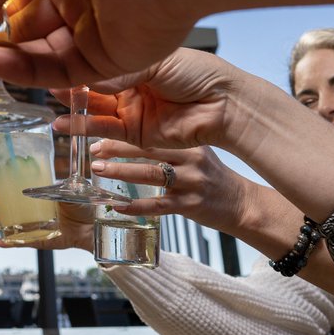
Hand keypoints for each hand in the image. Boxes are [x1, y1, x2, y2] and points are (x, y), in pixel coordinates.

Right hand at [0, 186, 91, 250]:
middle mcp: (29, 209)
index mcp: (34, 194)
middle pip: (4, 207)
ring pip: (8, 224)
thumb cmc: (82, 205)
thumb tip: (51, 187)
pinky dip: (8, 243)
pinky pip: (20, 242)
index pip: (10, 189)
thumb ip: (59, 188)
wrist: (91, 226)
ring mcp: (31, 225)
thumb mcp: (70, 192)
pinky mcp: (37, 240)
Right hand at [53, 48, 264, 152]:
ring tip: (48, 103)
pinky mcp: (135, 132)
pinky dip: (83, 128)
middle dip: (66, 81)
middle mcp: (129, 84)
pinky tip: (65, 124)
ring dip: (70, 107)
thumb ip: (117, 72)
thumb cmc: (198, 73)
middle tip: (39, 77)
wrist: (224, 106)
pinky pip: (104, 130)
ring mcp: (131, 108)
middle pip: (90, 84)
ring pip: (93, 108)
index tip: (48, 54)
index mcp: (133, 59)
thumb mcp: (153, 62)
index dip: (74, 58)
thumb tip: (84, 75)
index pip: (96, 58)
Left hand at [88, 140, 258, 236]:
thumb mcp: (196, 149)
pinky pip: (159, 206)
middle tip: (93, 149)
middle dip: (117, 148)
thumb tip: (127, 132)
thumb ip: (168, 142)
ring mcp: (192, 182)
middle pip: (148, 148)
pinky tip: (118, 206)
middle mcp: (191, 158)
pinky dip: (136, 206)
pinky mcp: (191, 205)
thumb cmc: (211, 173)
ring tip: (98, 171)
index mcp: (189, 140)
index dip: (124, 128)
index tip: (99, 129)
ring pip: (151, 174)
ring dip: (121, 172)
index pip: (152, 129)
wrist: (241, 202)